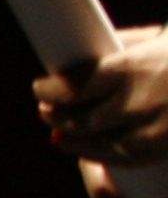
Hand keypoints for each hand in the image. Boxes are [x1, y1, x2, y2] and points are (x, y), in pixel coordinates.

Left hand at [35, 24, 167, 166]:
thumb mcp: (162, 38)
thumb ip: (127, 43)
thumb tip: (88, 51)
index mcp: (134, 67)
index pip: (74, 86)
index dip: (50, 91)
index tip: (41, 88)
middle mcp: (140, 101)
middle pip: (80, 117)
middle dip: (57, 115)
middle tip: (46, 110)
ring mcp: (154, 129)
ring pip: (97, 143)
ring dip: (73, 140)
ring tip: (60, 134)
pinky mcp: (165, 147)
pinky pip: (125, 159)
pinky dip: (102, 157)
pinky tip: (89, 153)